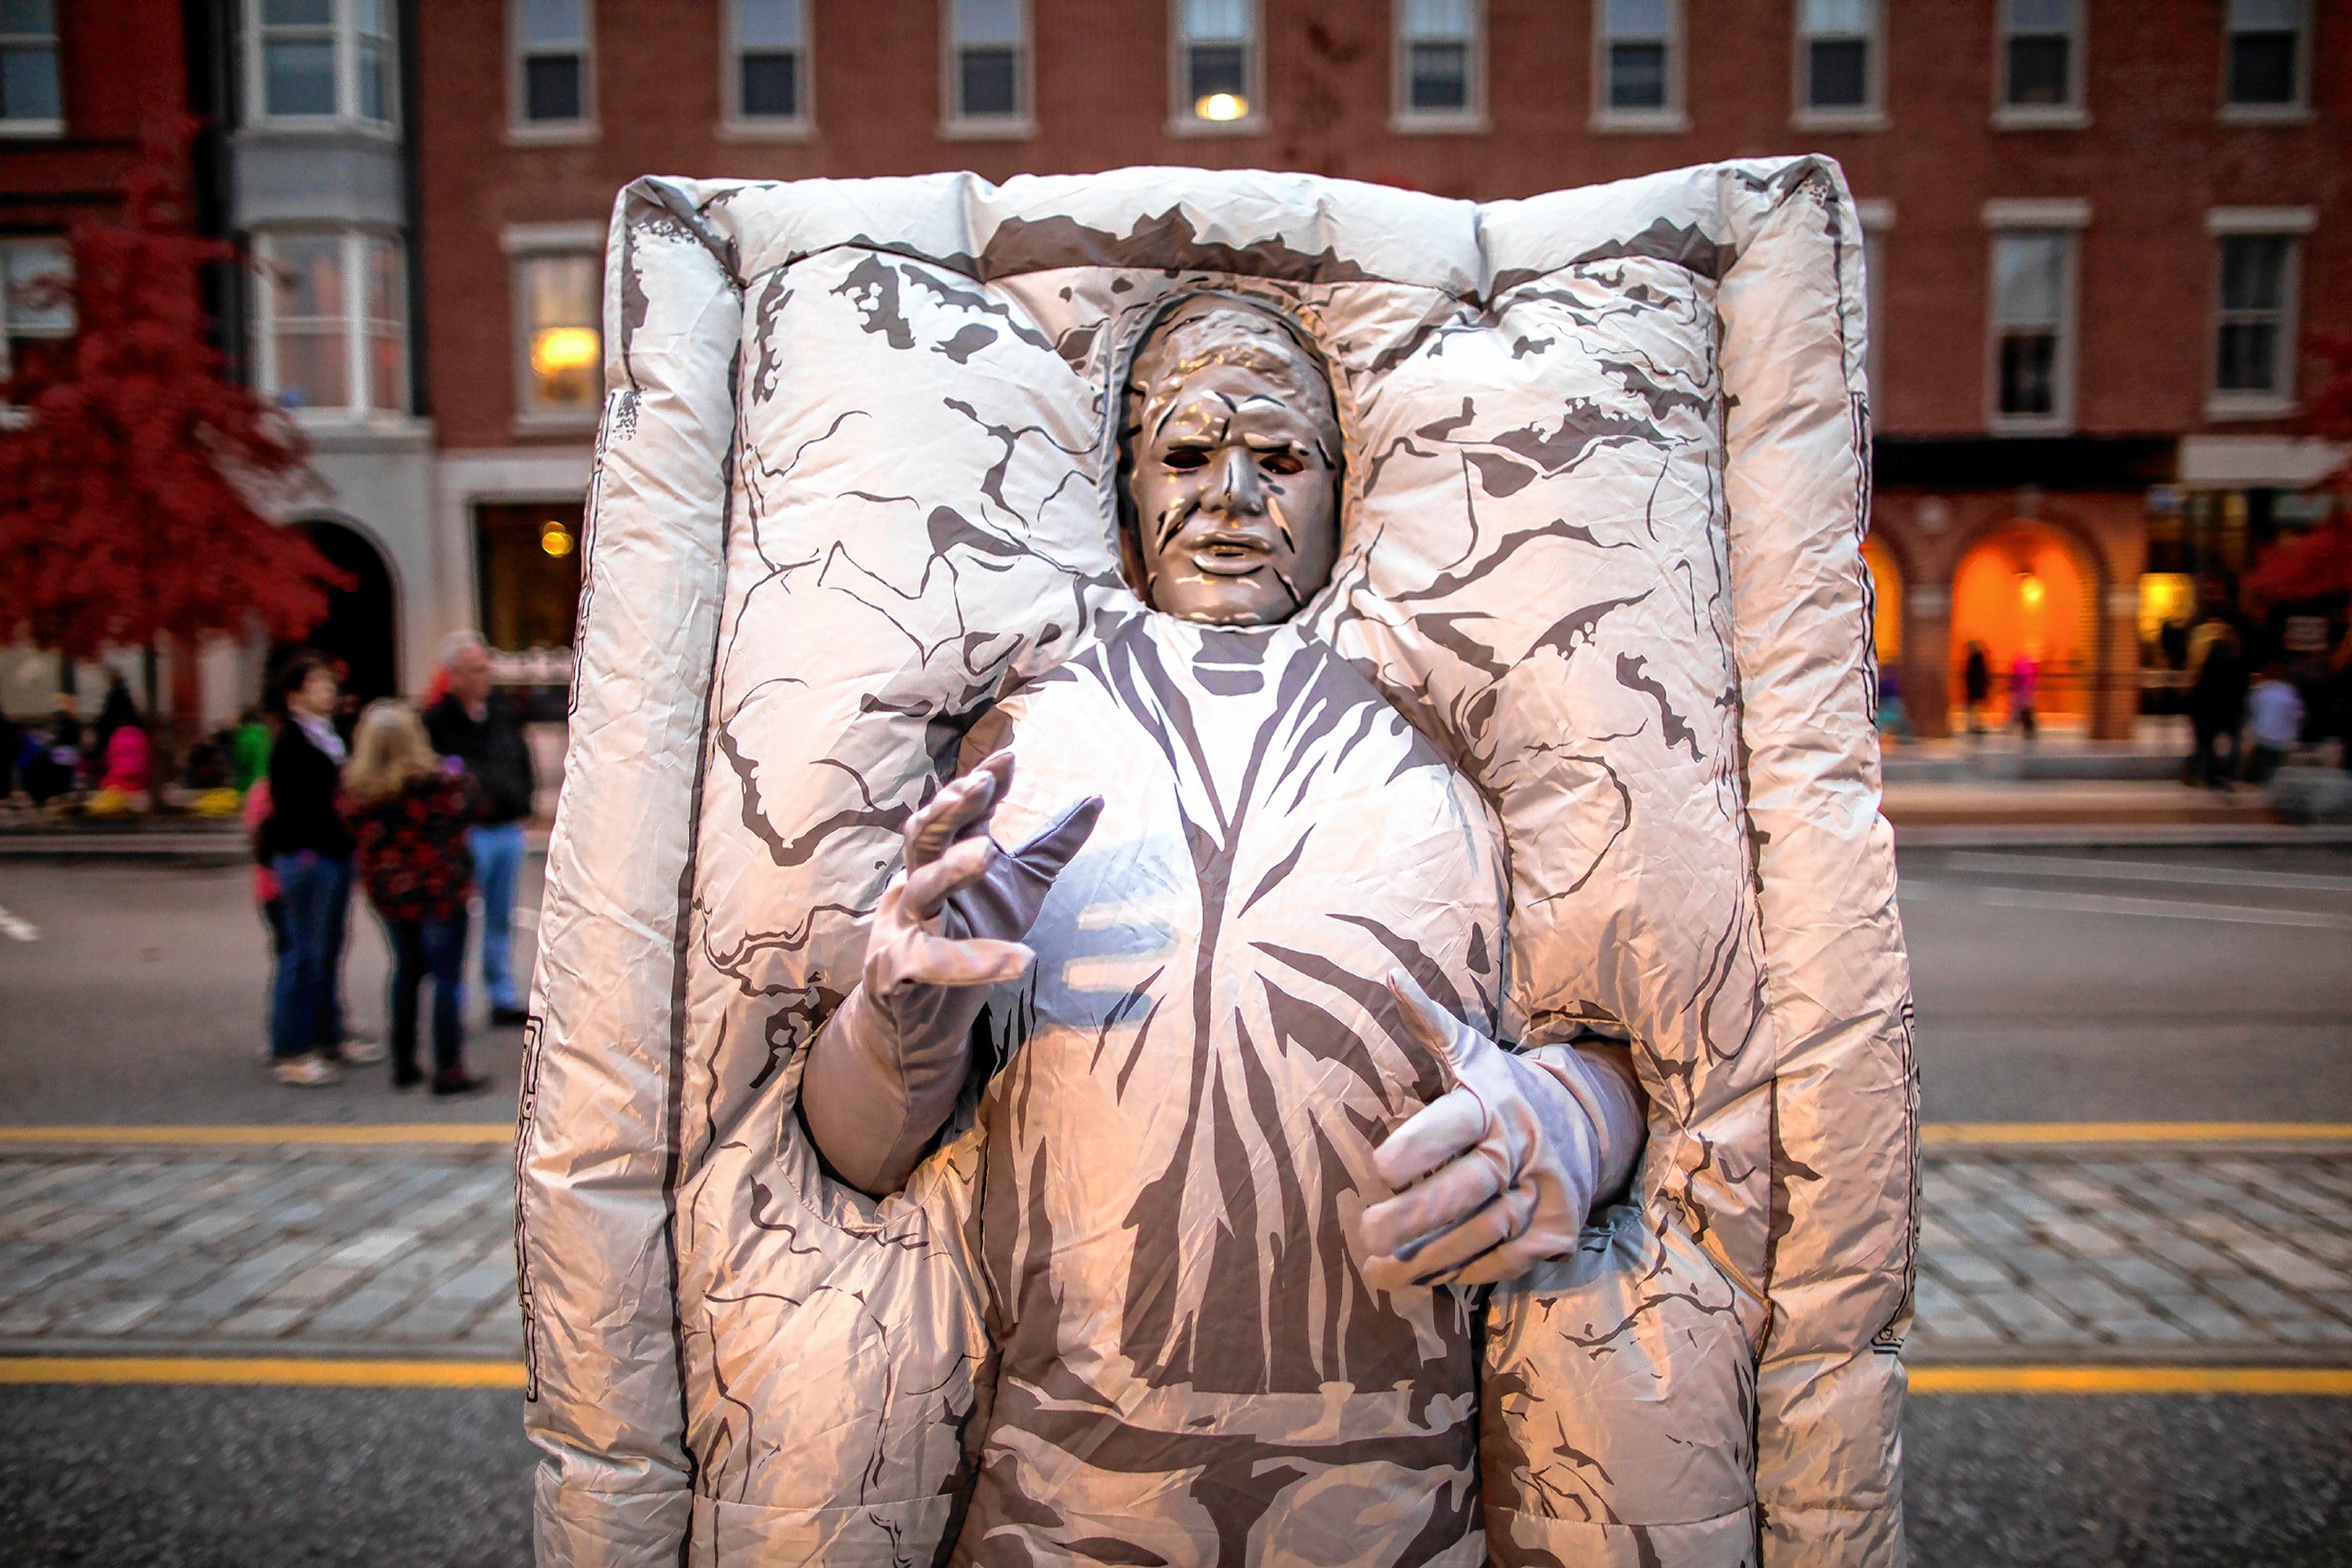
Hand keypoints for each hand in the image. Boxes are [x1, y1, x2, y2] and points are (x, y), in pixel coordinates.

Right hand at [865, 749, 1101, 1018]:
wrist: (926, 1016)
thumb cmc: (971, 937)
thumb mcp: (1022, 886)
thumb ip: (1052, 845)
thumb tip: (1096, 797)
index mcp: (943, 858)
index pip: (958, 812)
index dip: (979, 783)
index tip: (1009, 756)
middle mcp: (916, 884)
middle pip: (923, 835)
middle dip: (948, 808)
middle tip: (980, 785)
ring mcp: (903, 926)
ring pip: (920, 890)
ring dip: (949, 870)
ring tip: (986, 853)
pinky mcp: (898, 969)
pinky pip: (931, 960)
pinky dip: (972, 961)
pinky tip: (1020, 959)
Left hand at [1358, 977, 1615, 1290]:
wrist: (1587, 1121)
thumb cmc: (1503, 1087)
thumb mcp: (1470, 1050)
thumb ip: (1428, 1020)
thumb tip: (1389, 976)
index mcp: (1495, 1101)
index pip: (1455, 1124)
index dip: (1419, 1147)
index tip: (1378, 1167)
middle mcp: (1524, 1147)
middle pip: (1467, 1189)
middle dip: (1415, 1216)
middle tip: (1367, 1232)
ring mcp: (1545, 1193)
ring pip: (1482, 1234)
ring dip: (1426, 1259)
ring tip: (1376, 1272)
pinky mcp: (1556, 1233)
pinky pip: (1505, 1260)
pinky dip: (1463, 1273)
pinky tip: (1423, 1280)